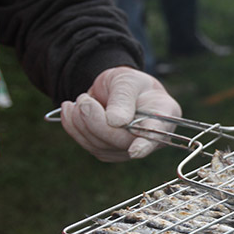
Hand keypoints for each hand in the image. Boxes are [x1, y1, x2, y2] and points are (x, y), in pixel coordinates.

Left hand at [60, 67, 181, 161]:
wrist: (119, 90)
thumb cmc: (130, 84)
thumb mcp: (127, 81)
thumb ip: (123, 99)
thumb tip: (115, 121)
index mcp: (163, 117)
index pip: (156, 134)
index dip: (145, 144)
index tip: (135, 150)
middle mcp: (150, 139)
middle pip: (122, 142)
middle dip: (97, 123)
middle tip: (83, 100)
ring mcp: (130, 148)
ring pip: (101, 146)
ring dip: (82, 122)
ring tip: (80, 100)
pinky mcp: (110, 152)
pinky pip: (88, 145)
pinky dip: (74, 127)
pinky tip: (71, 111)